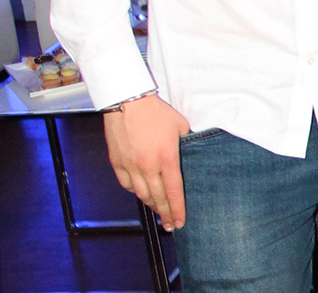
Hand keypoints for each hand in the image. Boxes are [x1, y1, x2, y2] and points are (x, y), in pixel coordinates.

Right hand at [102, 94, 190, 230]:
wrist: (128, 103)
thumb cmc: (156, 112)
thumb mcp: (180, 125)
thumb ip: (185, 143)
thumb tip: (189, 153)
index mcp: (166, 158)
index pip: (174, 191)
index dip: (177, 209)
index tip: (180, 221)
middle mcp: (148, 167)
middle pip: (157, 198)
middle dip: (165, 213)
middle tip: (171, 225)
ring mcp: (130, 166)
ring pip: (141, 194)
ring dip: (151, 205)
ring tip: (158, 211)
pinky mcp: (117, 163)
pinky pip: (127, 184)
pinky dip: (135, 192)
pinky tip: (141, 194)